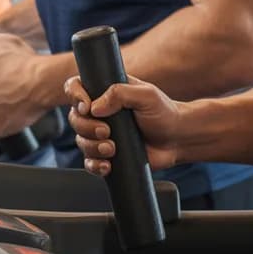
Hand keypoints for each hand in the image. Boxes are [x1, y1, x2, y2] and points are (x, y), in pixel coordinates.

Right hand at [65, 75, 180, 174]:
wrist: (178, 139)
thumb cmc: (164, 113)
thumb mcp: (146, 95)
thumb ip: (121, 93)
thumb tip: (94, 107)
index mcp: (106, 92)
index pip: (76, 87)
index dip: (74, 95)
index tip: (86, 107)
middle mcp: (100, 112)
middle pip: (75, 118)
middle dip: (86, 127)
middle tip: (107, 131)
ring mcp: (102, 135)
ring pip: (81, 141)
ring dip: (92, 147)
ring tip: (112, 149)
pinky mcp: (107, 155)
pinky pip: (89, 162)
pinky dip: (95, 165)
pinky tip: (108, 165)